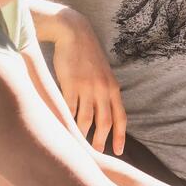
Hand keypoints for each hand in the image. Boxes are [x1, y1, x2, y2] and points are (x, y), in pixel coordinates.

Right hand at [52, 12, 126, 154]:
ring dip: (83, 134)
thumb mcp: (103, 73)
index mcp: (113, 87)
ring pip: (86, 119)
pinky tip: (64, 128)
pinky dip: (67, 120)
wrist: (73, 33)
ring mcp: (86, 87)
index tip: (118, 151)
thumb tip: (103, 113)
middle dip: (101, 140)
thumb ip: (104, 91)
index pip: (120, 117)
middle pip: (104, 122)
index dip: (120, 136)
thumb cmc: (87, 55)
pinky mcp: (70, 84)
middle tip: (96, 153)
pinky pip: (70, 108)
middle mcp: (102, 89)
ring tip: (79, 144)